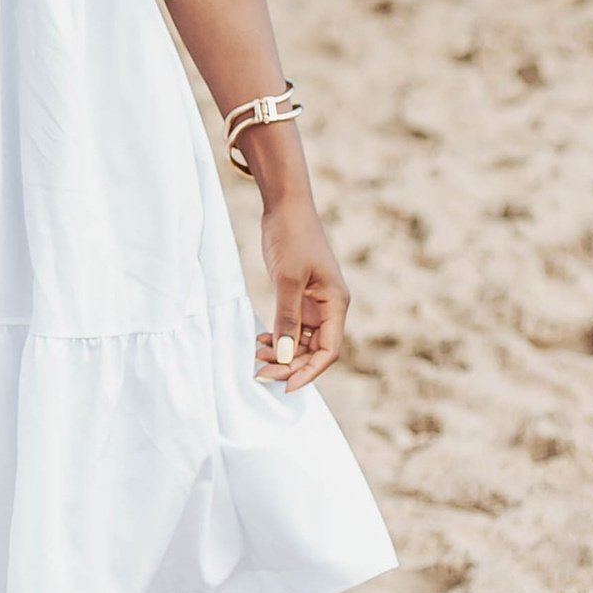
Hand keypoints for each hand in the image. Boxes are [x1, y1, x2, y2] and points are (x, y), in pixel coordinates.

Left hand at [254, 195, 346, 391]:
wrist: (286, 206)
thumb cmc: (292, 237)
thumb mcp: (288, 279)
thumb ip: (287, 318)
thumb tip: (286, 357)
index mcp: (336, 304)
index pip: (329, 350)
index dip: (309, 372)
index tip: (286, 386)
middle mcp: (329, 306)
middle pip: (314, 349)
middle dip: (290, 364)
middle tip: (260, 372)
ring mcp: (315, 301)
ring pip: (302, 340)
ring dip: (282, 351)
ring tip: (256, 354)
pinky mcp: (299, 295)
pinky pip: (292, 325)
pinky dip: (278, 335)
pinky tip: (260, 339)